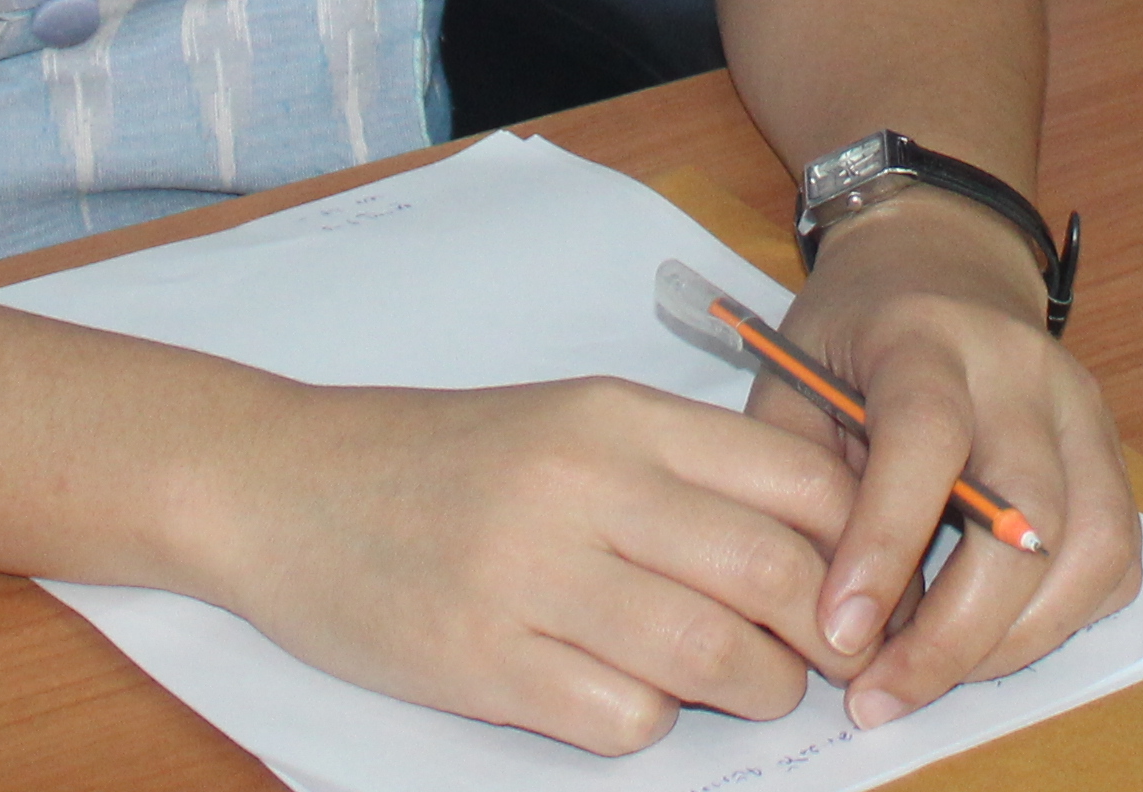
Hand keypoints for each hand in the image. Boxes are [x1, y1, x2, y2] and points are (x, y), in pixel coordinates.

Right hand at [206, 375, 862, 754]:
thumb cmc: (441, 458)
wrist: (281, 485)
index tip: (861, 588)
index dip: (860, 548)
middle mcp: (584, 487)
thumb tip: (822, 546)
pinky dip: (650, 725)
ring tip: (743, 686)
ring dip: (755, 691)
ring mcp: (531, 577)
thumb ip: (683, 471)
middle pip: (775, 576)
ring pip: (715, 659)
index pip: (802, 483)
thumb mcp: (571, 421)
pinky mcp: (484, 663)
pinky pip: (625, 721)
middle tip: (823, 657)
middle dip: (825, 637)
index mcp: (619, 416)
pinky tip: (626, 699)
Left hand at [769, 191, 1139, 723]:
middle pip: (1028, 511)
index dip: (887, 541)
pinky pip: (1115, 559)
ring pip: (1092, 548)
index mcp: (926, 335)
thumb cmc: (850, 330)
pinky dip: (1062, 619)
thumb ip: (796, 476)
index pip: (925, 436)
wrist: (938, 256)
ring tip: (930, 677)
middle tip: (881, 693)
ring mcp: (1082, 409)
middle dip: (958, 630)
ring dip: (1014, 640)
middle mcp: (1021, 369)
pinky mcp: (1113, 451)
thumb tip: (825, 608)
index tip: (841, 633)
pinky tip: (989, 637)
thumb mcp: (789, 373)